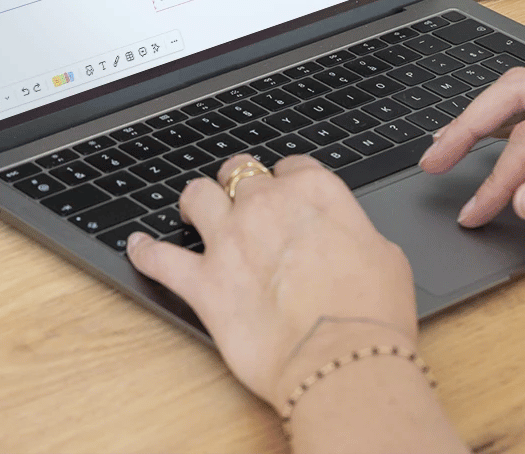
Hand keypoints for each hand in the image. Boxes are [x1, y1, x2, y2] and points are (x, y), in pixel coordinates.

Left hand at [125, 154, 418, 409]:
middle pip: (240, 172)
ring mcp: (230, 241)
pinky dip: (146, 251)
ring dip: (195, 200)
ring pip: (197, 196)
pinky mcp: (204, 283)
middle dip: (238, 180)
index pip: (293, 166)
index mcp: (315, 193)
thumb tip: (349, 241)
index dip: (287, 178)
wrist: (342, 359)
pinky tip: (138, 247)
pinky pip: (161, 258)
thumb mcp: (386, 256)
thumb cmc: (372, 313)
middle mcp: (267, 206)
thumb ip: (356, 234)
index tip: (286, 190)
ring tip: (192, 209)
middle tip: (238, 194)